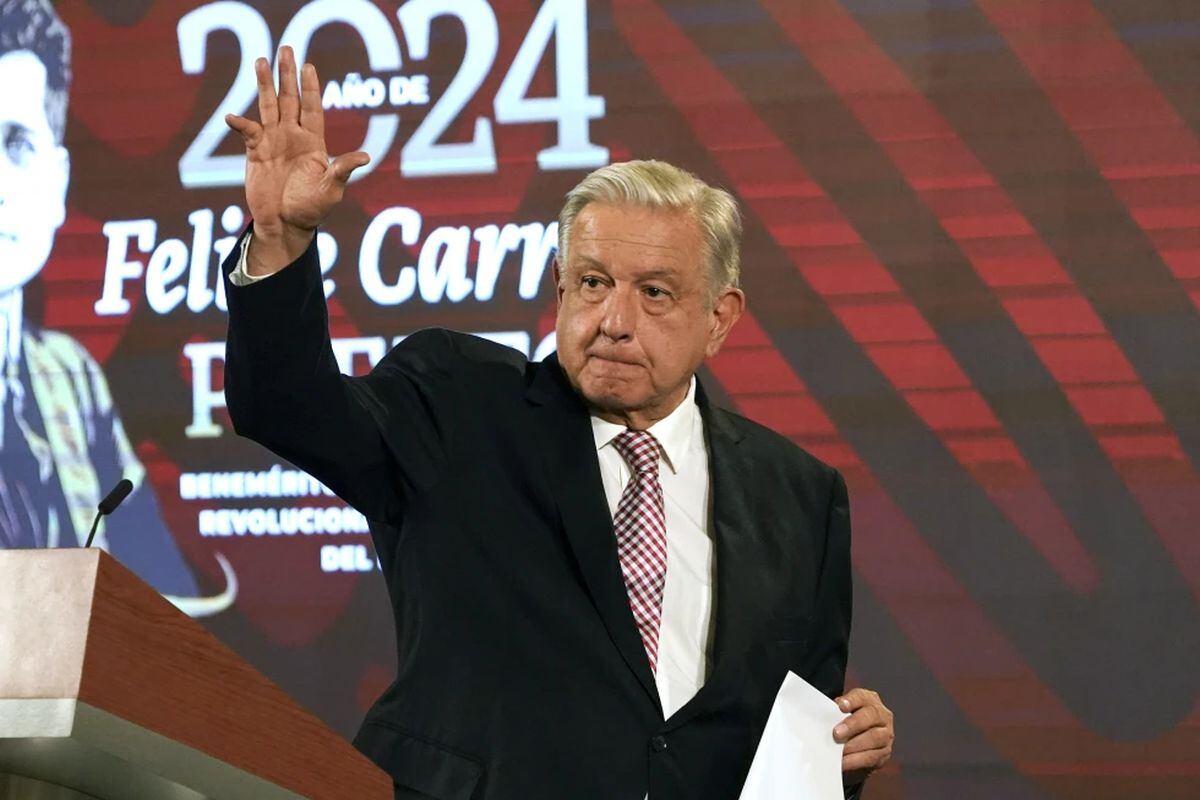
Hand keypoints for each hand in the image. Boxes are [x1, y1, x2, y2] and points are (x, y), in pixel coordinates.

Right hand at [224, 46, 369, 274]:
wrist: (286, 224)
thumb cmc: (312, 209)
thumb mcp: (331, 189)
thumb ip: (343, 170)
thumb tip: (365, 157)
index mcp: (313, 142)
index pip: (312, 108)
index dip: (310, 87)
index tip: (309, 66)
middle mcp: (293, 137)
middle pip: (290, 99)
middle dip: (287, 75)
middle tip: (285, 49)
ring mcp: (273, 142)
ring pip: (269, 106)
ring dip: (264, 85)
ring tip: (260, 60)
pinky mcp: (255, 152)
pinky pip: (247, 132)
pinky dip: (240, 124)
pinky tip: (233, 117)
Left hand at [833, 687, 893, 785]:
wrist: (857, 745)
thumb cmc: (846, 724)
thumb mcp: (841, 714)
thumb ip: (835, 713)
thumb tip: (824, 716)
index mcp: (869, 700)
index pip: (861, 696)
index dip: (852, 700)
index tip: (841, 706)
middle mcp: (882, 715)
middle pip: (871, 715)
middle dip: (853, 724)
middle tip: (837, 733)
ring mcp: (886, 734)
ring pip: (875, 737)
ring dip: (855, 745)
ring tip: (840, 751)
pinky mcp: (885, 752)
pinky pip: (873, 756)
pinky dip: (857, 760)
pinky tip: (844, 762)